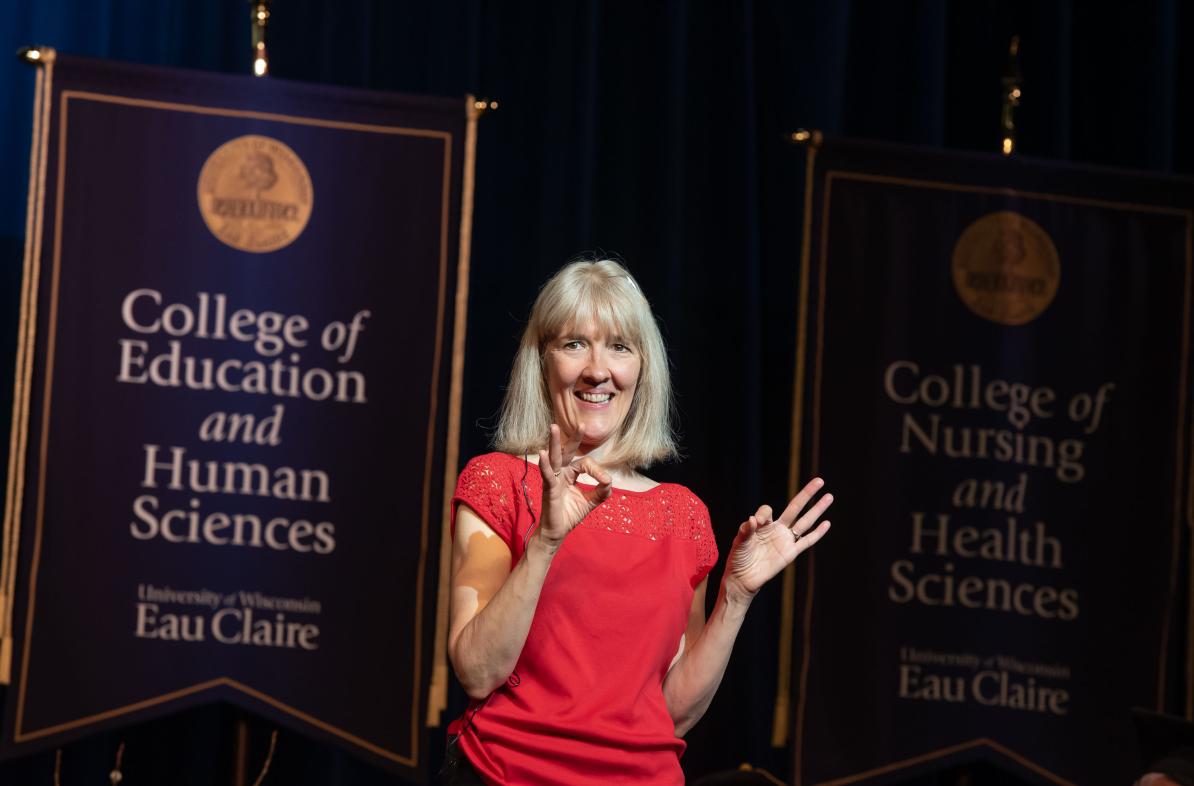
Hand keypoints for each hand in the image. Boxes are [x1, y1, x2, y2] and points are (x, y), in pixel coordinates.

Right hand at [536, 424, 612, 545]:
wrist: (557, 532)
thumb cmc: (570, 514)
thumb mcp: (590, 501)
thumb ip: (601, 491)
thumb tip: (609, 480)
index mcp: (570, 474)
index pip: (585, 464)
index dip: (597, 470)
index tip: (605, 481)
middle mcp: (561, 473)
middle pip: (567, 452)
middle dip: (573, 438)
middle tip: (581, 424)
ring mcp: (553, 480)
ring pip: (554, 458)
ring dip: (554, 442)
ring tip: (553, 427)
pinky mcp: (548, 489)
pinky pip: (547, 475)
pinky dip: (545, 465)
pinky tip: (543, 454)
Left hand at [724, 478, 832, 601]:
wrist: (743, 579)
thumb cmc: (738, 558)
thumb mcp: (739, 543)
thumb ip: (745, 530)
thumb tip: (753, 519)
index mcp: (762, 524)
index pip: (768, 510)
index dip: (764, 513)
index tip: (757, 522)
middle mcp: (776, 529)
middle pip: (795, 507)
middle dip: (807, 494)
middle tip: (819, 480)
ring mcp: (785, 540)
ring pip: (805, 521)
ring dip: (817, 509)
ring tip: (829, 496)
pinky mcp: (790, 553)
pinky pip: (807, 541)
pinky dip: (817, 533)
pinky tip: (827, 523)